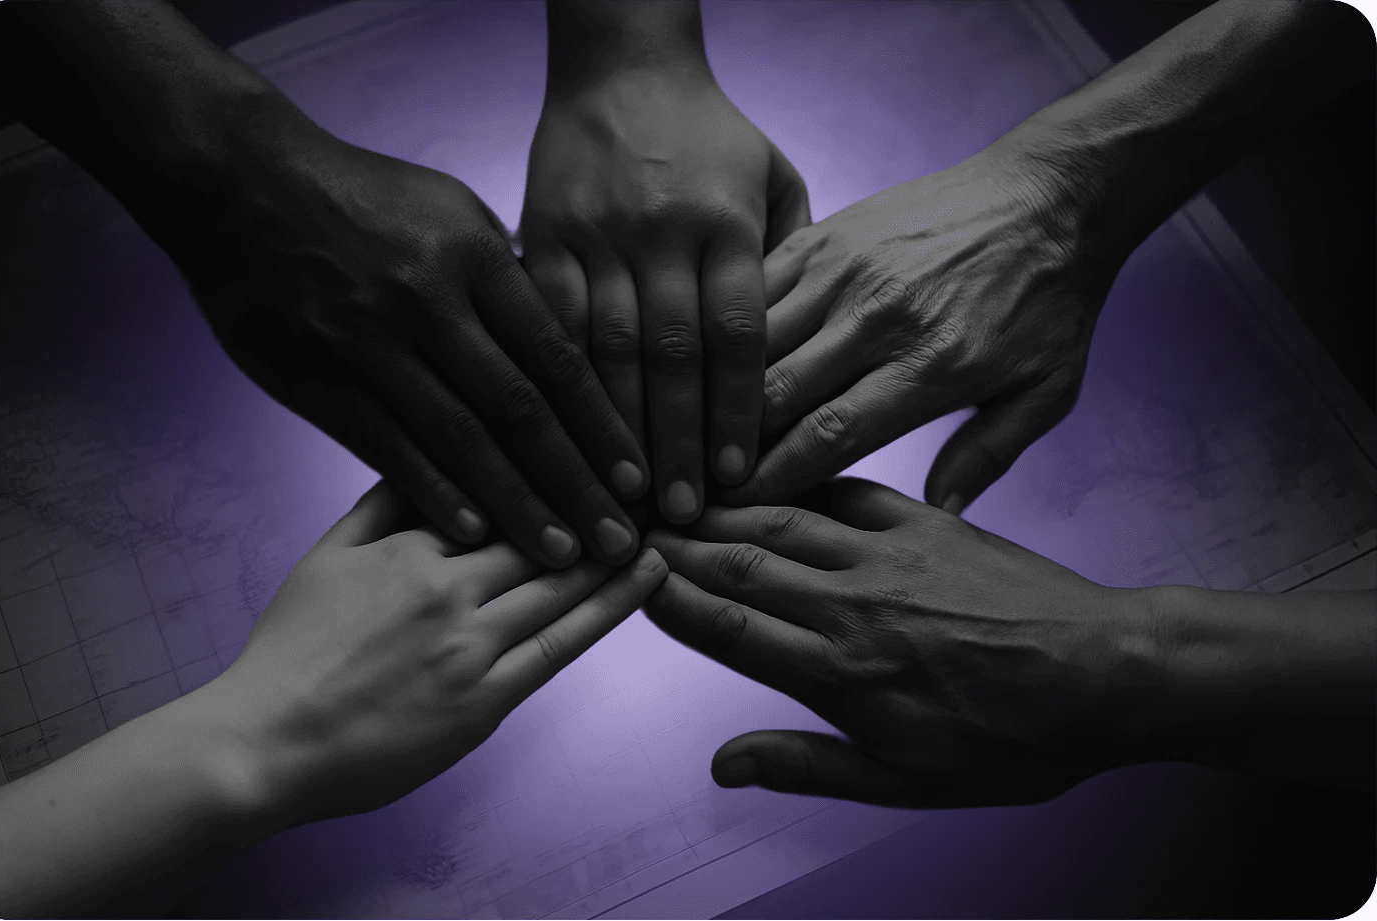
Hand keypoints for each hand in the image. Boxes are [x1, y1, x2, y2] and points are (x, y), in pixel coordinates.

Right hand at [165, 130, 650, 568]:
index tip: (638, 478)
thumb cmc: (364, 197)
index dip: (601, 426)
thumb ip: (509, 278)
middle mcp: (429, 302)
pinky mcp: (317, 379)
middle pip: (520, 410)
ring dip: (515, 503)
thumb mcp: (453, 210)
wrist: (239, 185)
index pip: (556, 357)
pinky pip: (386, 446)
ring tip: (561, 553)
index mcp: (475, 258)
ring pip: (458, 438)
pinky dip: (433, 490)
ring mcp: (370, 344)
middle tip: (619, 538)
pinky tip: (474, 531)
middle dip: (576, 481)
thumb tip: (568, 333)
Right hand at [208, 482, 667, 823]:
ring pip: (562, 578)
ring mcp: (469, 642)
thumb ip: (380, 502)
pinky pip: (562, 644)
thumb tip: (433, 455)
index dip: (555, 461)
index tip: (602, 438)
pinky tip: (647, 575)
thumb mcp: (325, 554)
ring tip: (669, 510)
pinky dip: (611, 606)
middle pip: (542, 525)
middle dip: (602, 493)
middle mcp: (445, 582)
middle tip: (657, 464)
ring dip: (619, 542)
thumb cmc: (291, 650)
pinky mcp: (485, 698)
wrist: (265, 742)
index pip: (499, 485)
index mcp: (408, 541)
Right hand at [521, 66, 810, 522]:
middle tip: (683, 514)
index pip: (737, 334)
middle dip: (677, 442)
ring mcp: (594, 234)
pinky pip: (545, 322)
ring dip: (614, 431)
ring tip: (626, 497)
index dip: (738, 411)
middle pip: (670, 356)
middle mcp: (660, 231)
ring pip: (603, 349)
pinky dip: (554, 385)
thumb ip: (790, 261)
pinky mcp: (540, 234)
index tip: (740, 476)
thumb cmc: (711, 135)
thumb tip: (797, 356)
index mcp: (727, 221)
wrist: (619, 65)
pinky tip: (562, 439)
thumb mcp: (773, 180)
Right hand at [643, 478, 1158, 807]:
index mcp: (841, 671)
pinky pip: (846, 489)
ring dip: (721, 506)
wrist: (1108, 674)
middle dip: (676, 542)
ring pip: (781, 518)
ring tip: (675, 492)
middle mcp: (852, 603)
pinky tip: (768, 469)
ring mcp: (888, 554)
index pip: (727, 626)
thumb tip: (724, 766)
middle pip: (739, 562)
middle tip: (626, 519)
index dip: (667, 599)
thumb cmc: (1015, 741)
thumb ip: (808, 765)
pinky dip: (798, 477)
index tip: (624, 575)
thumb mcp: (908, 782)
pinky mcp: (926, 521)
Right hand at [726, 147, 1114, 512]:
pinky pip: (757, 286)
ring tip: (692, 427)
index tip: (737, 509)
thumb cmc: (1050, 298)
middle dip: (729, 445)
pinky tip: (712, 360)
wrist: (1051, 193)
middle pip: (775, 393)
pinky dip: (729, 326)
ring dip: (718, 389)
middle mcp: (877, 317)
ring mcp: (845, 270)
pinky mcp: (827, 235)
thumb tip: (938, 514)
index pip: (828, 436)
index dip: (773, 479)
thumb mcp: (1046, 390)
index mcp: (930, 364)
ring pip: (752, 339)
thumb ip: (987, 455)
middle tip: (699, 479)